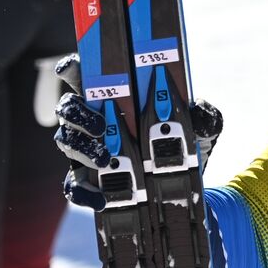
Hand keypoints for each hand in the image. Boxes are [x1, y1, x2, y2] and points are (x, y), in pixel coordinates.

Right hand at [52, 54, 222, 209]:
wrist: (183, 178)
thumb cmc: (185, 138)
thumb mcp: (199, 125)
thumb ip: (200, 115)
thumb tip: (199, 110)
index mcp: (113, 96)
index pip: (85, 76)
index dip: (72, 69)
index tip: (72, 69)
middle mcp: (92, 118)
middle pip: (68, 109)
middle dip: (79, 115)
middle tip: (101, 127)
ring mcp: (84, 148)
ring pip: (67, 142)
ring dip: (82, 150)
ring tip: (105, 160)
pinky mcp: (85, 177)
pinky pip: (74, 184)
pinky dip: (83, 192)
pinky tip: (100, 198)